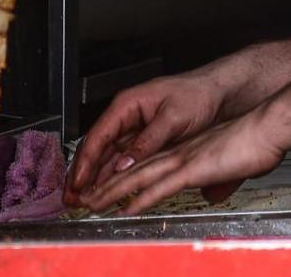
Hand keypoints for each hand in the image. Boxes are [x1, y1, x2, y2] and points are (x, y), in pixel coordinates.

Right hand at [66, 71, 224, 204]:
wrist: (218, 92)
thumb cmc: (198, 94)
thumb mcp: (174, 118)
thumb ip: (147, 141)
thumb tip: (124, 162)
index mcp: (128, 104)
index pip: (98, 135)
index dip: (85, 161)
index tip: (77, 182)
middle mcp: (126, 116)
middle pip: (96, 147)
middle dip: (82, 173)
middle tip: (72, 197)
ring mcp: (133, 128)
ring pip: (106, 156)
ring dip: (94, 177)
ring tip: (83, 199)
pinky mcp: (143, 139)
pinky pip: (121, 159)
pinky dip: (111, 174)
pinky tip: (105, 189)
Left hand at [87, 105, 287, 216]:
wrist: (270, 126)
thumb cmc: (257, 142)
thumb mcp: (231, 164)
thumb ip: (217, 178)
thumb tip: (211, 193)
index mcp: (186, 151)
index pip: (146, 165)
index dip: (123, 178)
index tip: (105, 190)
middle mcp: (179, 153)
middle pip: (134, 170)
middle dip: (106, 186)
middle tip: (83, 200)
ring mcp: (185, 160)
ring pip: (139, 177)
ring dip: (112, 192)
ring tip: (91, 204)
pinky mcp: (194, 169)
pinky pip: (162, 186)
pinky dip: (141, 199)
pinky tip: (126, 209)